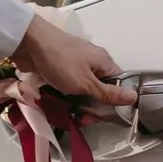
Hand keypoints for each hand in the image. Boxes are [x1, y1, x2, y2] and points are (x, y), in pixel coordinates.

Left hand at [12, 13, 134, 109]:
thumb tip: (134, 97)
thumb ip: (108, 93)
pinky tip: (57, 103)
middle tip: (80, 119)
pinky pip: (66, 85)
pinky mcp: (59, 67)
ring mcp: (74, 64)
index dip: (113, 103)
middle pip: (99, 89)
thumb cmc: (59, 61)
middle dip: (91, 107)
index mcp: (104, 62)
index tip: (100, 117)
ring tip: (68, 114)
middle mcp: (92, 62)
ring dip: (76, 103)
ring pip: (81, 89)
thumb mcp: (86, 83)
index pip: (118, 86)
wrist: (28, 42)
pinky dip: (64, 95)